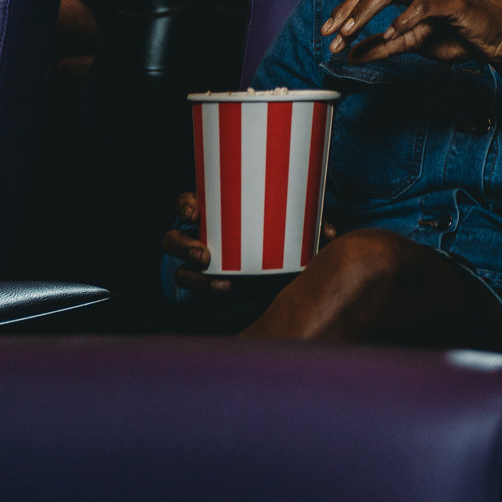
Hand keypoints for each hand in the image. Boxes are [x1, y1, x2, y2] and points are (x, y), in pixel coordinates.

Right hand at [166, 190, 336, 293]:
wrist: (264, 265)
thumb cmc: (270, 232)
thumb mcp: (285, 223)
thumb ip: (306, 225)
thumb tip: (329, 234)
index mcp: (211, 213)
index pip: (185, 204)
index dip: (185, 206)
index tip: (195, 213)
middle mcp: (196, 237)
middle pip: (172, 239)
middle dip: (182, 247)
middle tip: (205, 256)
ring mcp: (193, 263)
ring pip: (179, 270)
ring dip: (195, 280)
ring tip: (223, 286)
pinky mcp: (200, 285)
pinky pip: (193, 293)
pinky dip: (207, 295)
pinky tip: (225, 297)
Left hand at [320, 0, 501, 67]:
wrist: (495, 43)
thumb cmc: (458, 39)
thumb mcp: (413, 44)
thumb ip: (383, 47)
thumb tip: (349, 55)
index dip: (346, 11)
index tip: (327, 34)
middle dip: (349, 10)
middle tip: (332, 33)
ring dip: (367, 11)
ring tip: (350, 31)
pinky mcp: (454, 3)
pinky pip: (423, 6)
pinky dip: (403, 20)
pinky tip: (390, 34)